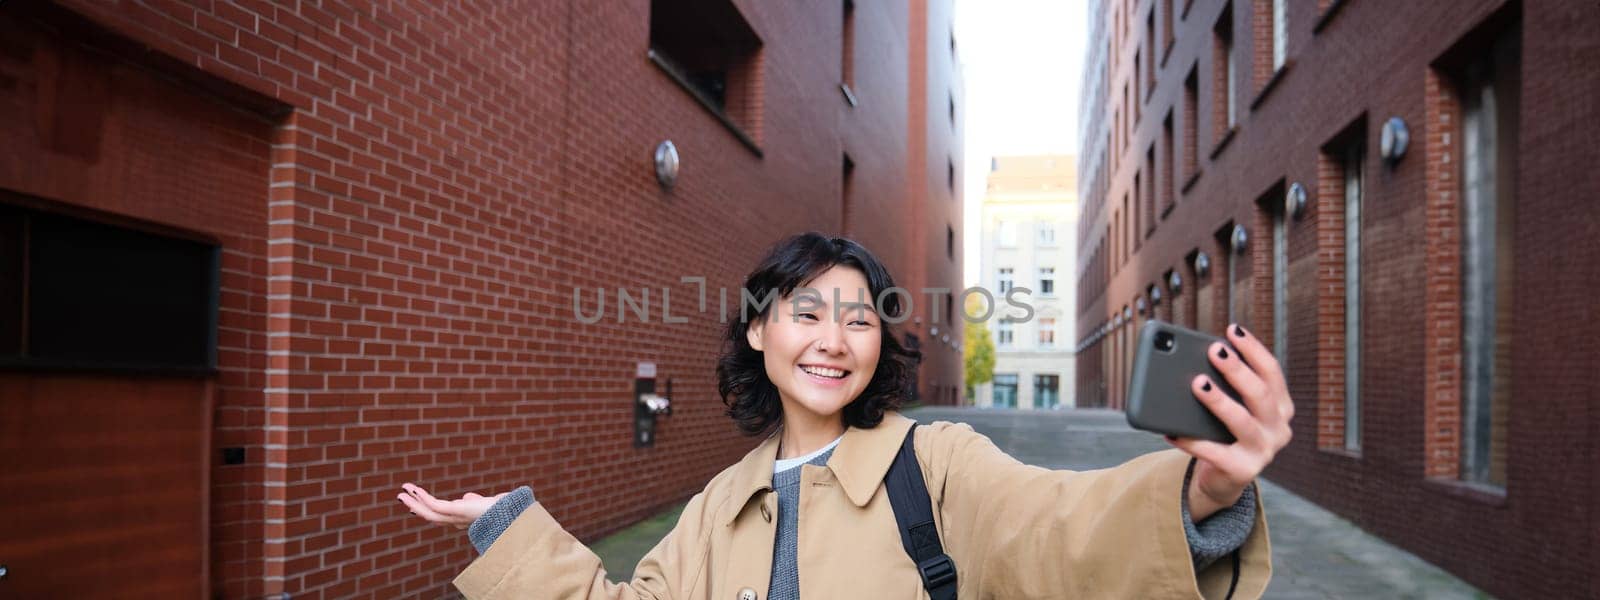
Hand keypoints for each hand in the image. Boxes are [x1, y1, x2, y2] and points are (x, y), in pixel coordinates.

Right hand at [397, 482, 508, 528]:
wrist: (513, 513)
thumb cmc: (504, 509)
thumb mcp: (486, 503)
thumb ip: (474, 501)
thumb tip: (467, 496)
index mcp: (464, 519)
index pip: (441, 517)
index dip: (427, 510)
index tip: (415, 504)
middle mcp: (457, 521)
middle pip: (431, 516)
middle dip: (415, 507)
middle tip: (401, 497)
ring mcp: (456, 518)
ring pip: (429, 513)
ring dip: (414, 502)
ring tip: (400, 492)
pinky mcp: (456, 512)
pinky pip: (435, 505)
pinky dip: (423, 498)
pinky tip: (414, 490)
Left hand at [1164, 323, 1294, 521]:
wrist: (1222, 479)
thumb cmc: (1224, 433)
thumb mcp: (1231, 407)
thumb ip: (1224, 386)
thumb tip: (1193, 358)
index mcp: (1280, 406)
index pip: (1271, 372)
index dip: (1253, 349)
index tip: (1232, 329)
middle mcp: (1279, 428)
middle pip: (1259, 394)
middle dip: (1236, 370)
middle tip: (1213, 351)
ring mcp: (1264, 451)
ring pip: (1241, 421)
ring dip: (1219, 401)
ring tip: (1197, 383)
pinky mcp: (1243, 471)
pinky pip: (1214, 452)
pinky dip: (1191, 440)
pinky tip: (1171, 430)